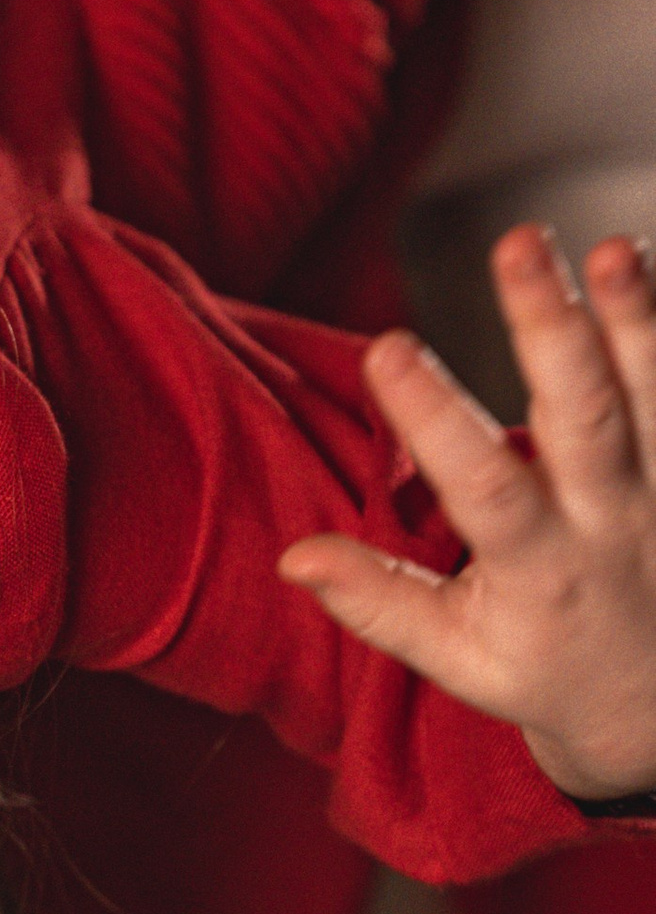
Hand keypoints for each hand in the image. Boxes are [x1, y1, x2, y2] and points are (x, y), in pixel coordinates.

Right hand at [280, 224, 655, 802]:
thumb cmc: (548, 670)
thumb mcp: (459, 661)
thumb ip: (379, 604)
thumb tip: (294, 557)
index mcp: (541, 573)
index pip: (487, 489)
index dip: (435, 419)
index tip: (386, 347)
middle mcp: (614, 525)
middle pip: (587, 420)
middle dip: (552, 328)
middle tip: (518, 243)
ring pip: (655, 397)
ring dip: (634, 318)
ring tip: (606, 249)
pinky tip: (635, 263)